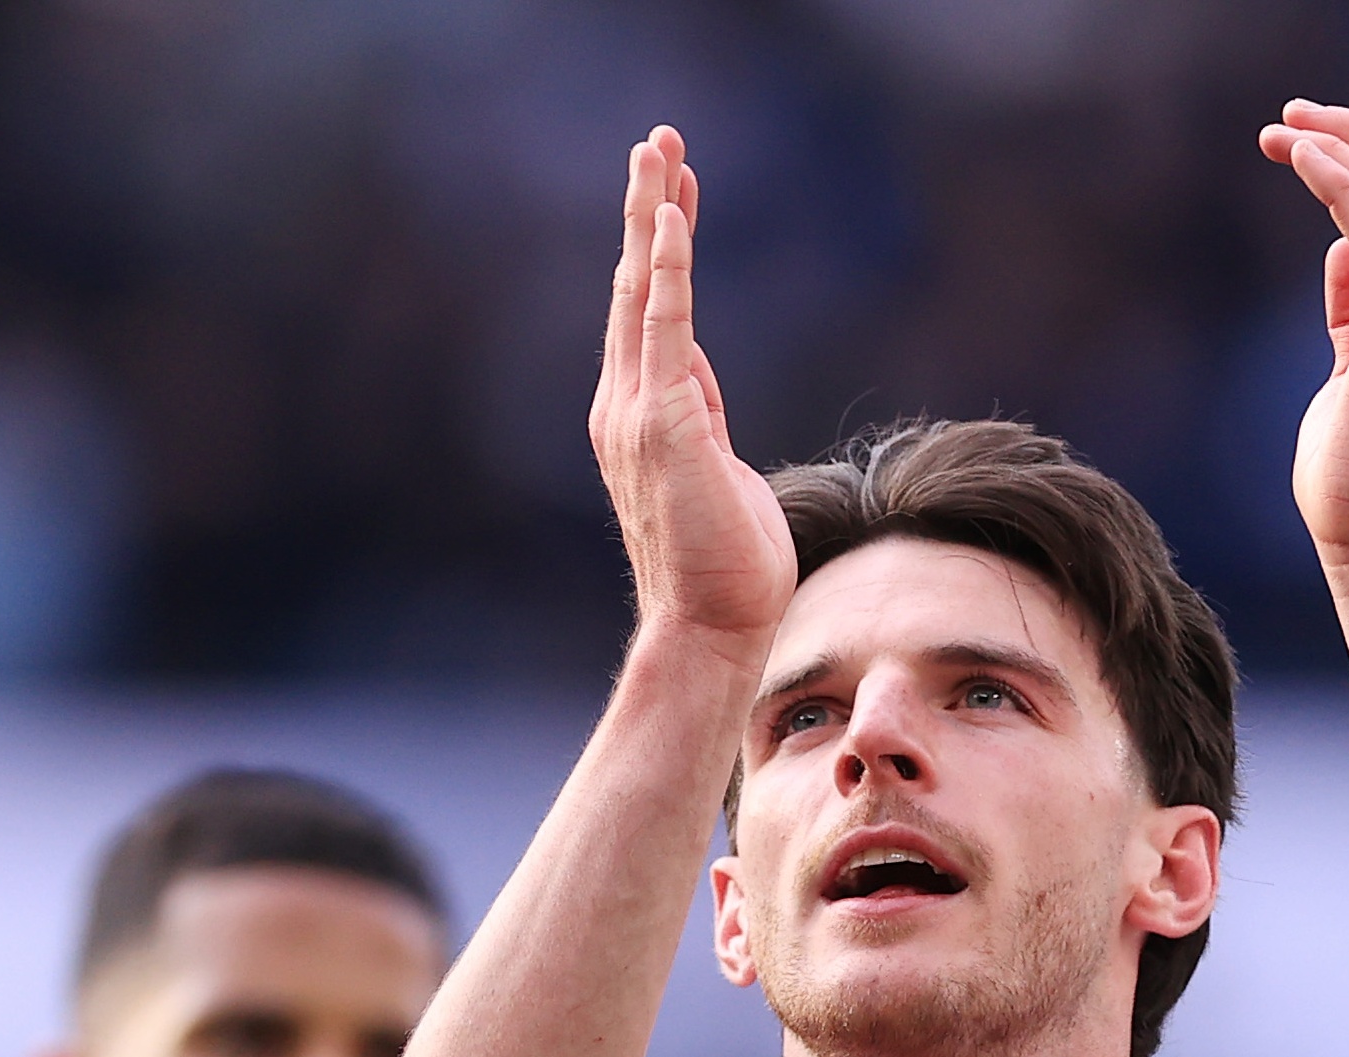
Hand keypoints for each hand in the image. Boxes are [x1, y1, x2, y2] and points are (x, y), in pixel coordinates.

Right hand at [591, 126, 794, 653]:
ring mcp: (637, 413)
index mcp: (639, 415)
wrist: (710, 626)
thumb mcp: (717, 469)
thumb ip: (700, 415)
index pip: (647, 311)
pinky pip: (661, 330)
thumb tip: (695, 374)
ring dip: (651, 215)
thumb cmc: (724, 564)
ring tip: (659, 151)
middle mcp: (624, 405)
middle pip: (631, 285)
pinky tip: (668, 222)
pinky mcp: (663, 425)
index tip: (672, 190)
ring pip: (639, 292)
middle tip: (657, 139)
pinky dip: (663, 272)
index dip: (658, 246)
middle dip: (644, 207)